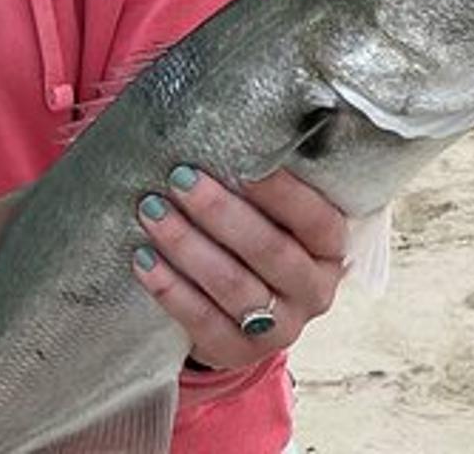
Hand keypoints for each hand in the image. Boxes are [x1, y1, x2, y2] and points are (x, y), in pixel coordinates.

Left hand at [129, 166, 347, 370]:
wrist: (242, 313)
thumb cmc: (256, 239)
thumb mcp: (275, 216)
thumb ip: (261, 181)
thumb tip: (223, 120)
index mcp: (330, 249)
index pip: (314, 218)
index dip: (280, 190)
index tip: (241, 158)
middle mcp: (314, 291)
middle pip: (268, 250)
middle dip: (220, 212)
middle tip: (179, 177)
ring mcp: (280, 328)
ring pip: (232, 285)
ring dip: (187, 244)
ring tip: (151, 210)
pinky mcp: (239, 352)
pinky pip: (201, 320)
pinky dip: (170, 287)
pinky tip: (143, 259)